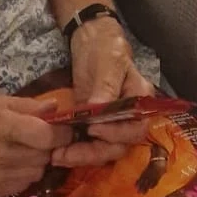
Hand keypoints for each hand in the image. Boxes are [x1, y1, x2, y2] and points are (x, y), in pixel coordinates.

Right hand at [0, 88, 65, 196]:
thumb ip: (25, 105)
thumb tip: (55, 108)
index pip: (43, 136)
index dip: (61, 132)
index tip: (65, 127)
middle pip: (43, 156)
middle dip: (51, 145)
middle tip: (46, 135)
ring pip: (36, 172)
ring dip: (39, 160)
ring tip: (28, 147)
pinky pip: (21, 184)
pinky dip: (25, 173)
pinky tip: (15, 160)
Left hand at [53, 18, 152, 167]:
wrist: (91, 39)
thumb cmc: (105, 47)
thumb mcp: (108, 62)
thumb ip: (105, 87)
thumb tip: (97, 111)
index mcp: (140, 101)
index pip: (135, 128)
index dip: (115, 134)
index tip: (92, 129)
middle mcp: (129, 117)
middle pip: (119, 146)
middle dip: (93, 152)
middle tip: (66, 153)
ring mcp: (111, 123)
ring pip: (103, 150)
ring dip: (81, 156)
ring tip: (57, 157)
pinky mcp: (93, 124)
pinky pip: (88, 144)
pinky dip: (74, 151)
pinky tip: (57, 153)